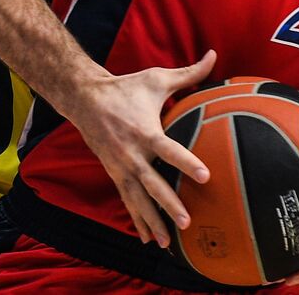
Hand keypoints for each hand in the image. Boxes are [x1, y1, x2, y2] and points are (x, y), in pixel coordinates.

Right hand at [67, 50, 215, 247]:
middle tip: (186, 221)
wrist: (84, 99)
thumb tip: (214, 55)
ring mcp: (120, 167)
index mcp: (145, 131)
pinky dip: (137, 220)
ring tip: (166, 242)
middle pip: (152, 183)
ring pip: (137, 199)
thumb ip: (189, 72)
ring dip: (151, 221)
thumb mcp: (156, 78)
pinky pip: (127, 201)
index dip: (187, 163)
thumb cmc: (125, 88)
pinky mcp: (113, 174)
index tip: (205, 176)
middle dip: (168, 203)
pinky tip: (147, 239)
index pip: (169, 150)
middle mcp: (131, 154)